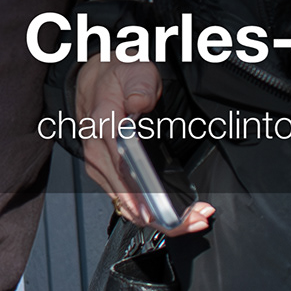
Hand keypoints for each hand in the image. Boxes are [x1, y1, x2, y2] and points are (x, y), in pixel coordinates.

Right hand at [74, 58, 213, 232]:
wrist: (93, 81)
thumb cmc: (117, 78)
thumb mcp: (134, 71)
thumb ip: (140, 86)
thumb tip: (139, 102)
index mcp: (104, 126)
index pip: (122, 168)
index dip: (142, 196)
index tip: (163, 212)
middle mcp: (98, 153)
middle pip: (129, 200)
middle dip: (164, 217)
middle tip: (197, 218)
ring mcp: (100, 167)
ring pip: (129, 208)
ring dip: (161, 219)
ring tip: (193, 219)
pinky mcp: (106, 175)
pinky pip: (127, 204)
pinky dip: (152, 214)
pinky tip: (175, 216)